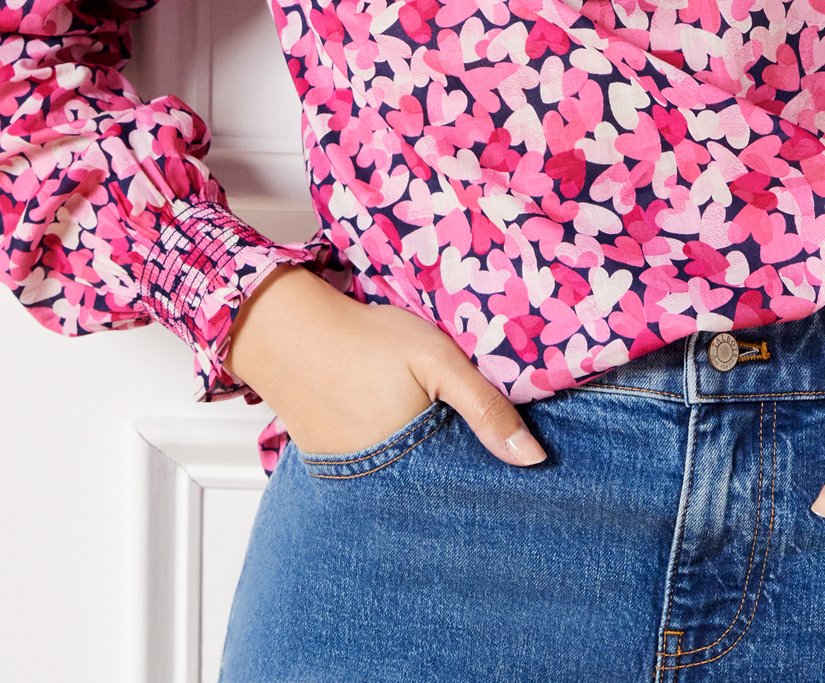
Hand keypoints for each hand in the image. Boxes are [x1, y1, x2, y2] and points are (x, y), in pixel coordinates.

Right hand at [225, 266, 546, 466]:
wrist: (290, 332)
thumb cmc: (367, 340)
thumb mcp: (437, 360)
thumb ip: (485, 407)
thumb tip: (534, 459)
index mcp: (415, 463)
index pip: (466, 487)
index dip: (489, 473)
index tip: (514, 466)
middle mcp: (382, 487)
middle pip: (436, 490)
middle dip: (458, 475)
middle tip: (469, 441)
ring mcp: (353, 483)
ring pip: (405, 486)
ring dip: (424, 471)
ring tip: (431, 433)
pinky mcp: (332, 471)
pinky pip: (374, 476)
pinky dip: (391, 462)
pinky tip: (398, 434)